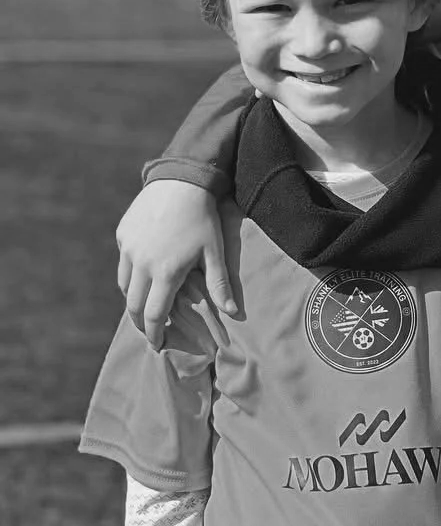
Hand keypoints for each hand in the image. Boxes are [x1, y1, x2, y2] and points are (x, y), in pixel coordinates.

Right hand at [117, 181, 234, 348]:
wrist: (180, 180)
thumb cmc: (203, 218)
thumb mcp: (215, 252)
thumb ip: (220, 284)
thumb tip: (233, 313)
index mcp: (166, 272)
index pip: (154, 314)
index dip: (154, 333)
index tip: (157, 345)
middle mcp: (141, 262)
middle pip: (133, 304)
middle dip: (140, 323)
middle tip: (149, 333)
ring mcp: (128, 248)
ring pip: (125, 284)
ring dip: (133, 300)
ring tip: (144, 309)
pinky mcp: (123, 234)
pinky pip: (123, 262)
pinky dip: (130, 275)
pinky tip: (142, 278)